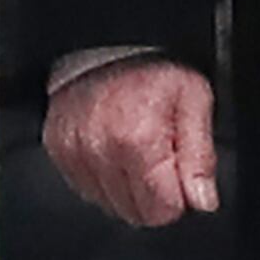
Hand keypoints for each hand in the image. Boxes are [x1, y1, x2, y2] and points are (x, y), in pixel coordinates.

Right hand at [44, 58, 218, 226]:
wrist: (109, 47)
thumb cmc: (155, 70)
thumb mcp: (195, 102)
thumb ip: (200, 157)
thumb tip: (202, 200)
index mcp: (136, 139)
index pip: (160, 209)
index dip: (180, 199)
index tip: (185, 181)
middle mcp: (99, 151)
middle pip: (133, 212)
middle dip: (156, 194)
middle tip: (165, 159)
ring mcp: (73, 154)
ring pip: (108, 204)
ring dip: (129, 187)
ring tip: (141, 150)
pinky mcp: (58, 152)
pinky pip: (86, 189)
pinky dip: (106, 178)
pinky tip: (118, 152)